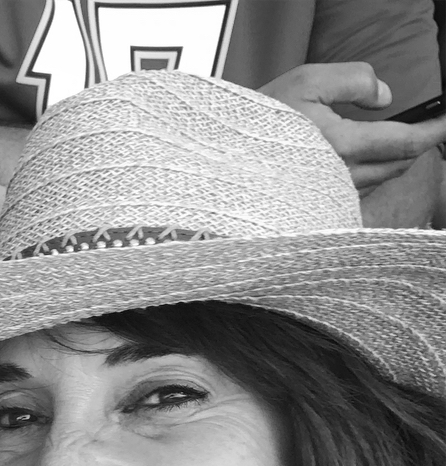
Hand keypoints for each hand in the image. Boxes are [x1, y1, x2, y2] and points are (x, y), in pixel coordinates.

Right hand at [260, 63, 445, 194]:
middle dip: (415, 146)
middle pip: (395, 165)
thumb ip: (354, 80)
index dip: (433, 132)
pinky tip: (359, 163)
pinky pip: (353, 193)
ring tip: (390, 143)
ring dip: (390, 161)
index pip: (404, 142)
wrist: (220, 159)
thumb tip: (385, 97)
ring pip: (376, 180)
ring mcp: (324, 196)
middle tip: (424, 128)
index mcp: (341, 145)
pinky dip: (366, 176)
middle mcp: (337, 177)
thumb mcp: (307, 80)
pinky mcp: (313, 205)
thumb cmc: (257, 121)